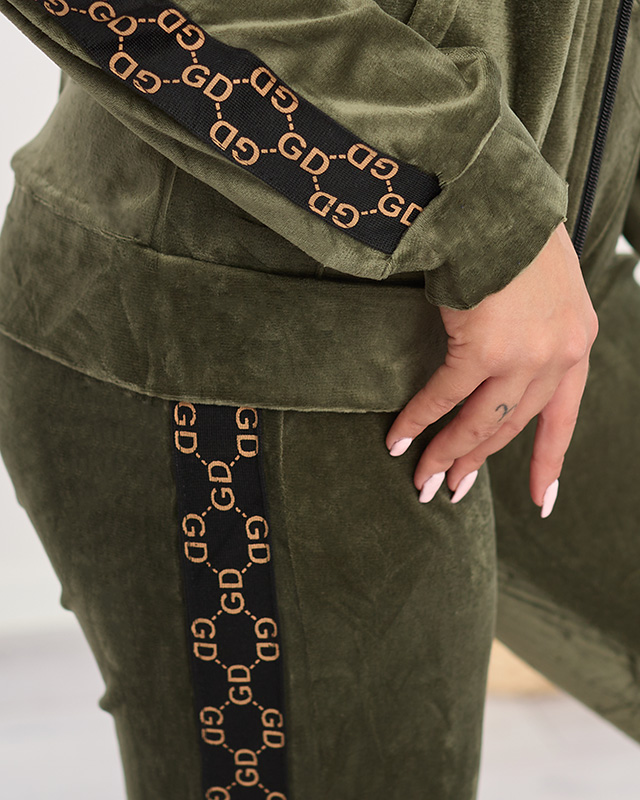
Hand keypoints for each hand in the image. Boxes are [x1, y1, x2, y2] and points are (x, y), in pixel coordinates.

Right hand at [385, 221, 598, 515]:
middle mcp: (557, 356)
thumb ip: (537, 327)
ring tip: (424, 481)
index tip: (540, 500)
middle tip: (452, 490)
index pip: (564, 418)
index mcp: (575, 344)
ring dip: (448, 455)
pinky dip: (418, 421)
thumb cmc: (516, 235)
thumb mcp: (548, 287)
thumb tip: (507, 352)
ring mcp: (523, 356)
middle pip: (512, 427)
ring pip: (481, 424)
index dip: (548, 462)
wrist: (501, 200)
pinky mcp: (484, 349)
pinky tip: (398, 439)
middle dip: (478, 463)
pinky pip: (443, 397)